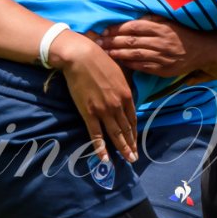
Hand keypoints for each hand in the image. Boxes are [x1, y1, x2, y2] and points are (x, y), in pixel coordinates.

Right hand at [50, 32, 138, 163]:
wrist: (81, 57)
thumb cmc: (100, 59)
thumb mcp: (119, 71)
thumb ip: (124, 85)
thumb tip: (126, 93)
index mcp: (126, 95)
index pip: (133, 119)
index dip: (134, 133)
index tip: (136, 142)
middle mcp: (117, 105)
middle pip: (126, 130)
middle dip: (131, 145)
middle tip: (134, 157)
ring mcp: (104, 111)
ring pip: (115, 135)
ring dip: (122, 149)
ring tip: (127, 160)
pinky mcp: (89, 113)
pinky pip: (96, 135)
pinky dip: (101, 148)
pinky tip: (105, 159)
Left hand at [95, 18, 216, 75]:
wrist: (205, 50)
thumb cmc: (184, 33)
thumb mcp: (170, 21)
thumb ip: (152, 19)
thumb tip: (132, 17)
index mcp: (161, 27)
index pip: (134, 26)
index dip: (117, 28)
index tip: (104, 30)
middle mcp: (162, 41)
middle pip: (131, 40)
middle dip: (112, 42)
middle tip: (98, 43)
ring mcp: (163, 57)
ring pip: (135, 54)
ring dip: (118, 54)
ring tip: (105, 53)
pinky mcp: (165, 70)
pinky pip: (144, 67)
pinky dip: (131, 65)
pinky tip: (120, 63)